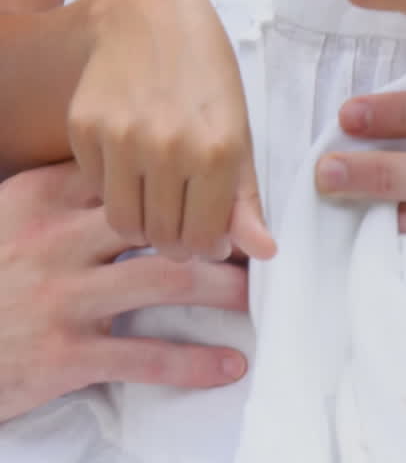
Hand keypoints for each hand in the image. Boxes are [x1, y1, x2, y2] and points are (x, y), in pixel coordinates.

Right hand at [0, 163, 249, 422]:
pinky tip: (229, 364)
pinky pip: (144, 356)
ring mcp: (66, 297)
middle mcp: (60, 239)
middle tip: (256, 236)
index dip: (187, 177)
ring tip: (255, 292)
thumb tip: (126, 164)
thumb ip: (66, 188)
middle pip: (162, 219)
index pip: (132, 174)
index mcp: (47, 198)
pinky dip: (193, 363)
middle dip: (218, 227)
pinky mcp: (67, 355)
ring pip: (165, 279)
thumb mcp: (14, 212)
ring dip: (221, 287)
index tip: (228, 180)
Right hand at [69, 0, 275, 260]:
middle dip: (173, 236)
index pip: (204, 239)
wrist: (151, 16)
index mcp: (217, 149)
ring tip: (155, 192)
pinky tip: (129, 156)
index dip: (206, 243)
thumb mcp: (238, 128)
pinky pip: (95, 188)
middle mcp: (168, 146)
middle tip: (179, 212)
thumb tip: (263, 253)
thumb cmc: (205, 73)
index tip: (205, 231)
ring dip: (140, 220)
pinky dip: (111, 186)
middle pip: (162, 237)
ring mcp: (121, 136)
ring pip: (124, 223)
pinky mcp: (84, 126)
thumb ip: (245, 197)